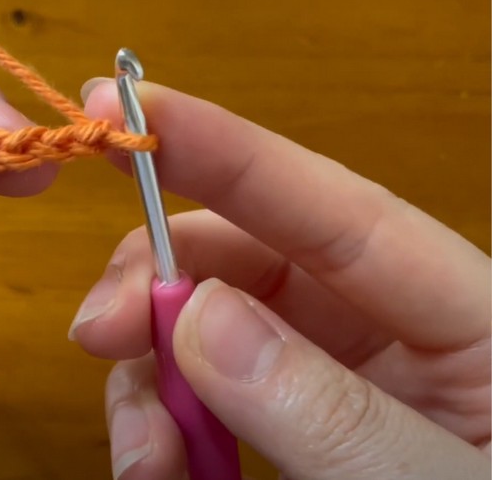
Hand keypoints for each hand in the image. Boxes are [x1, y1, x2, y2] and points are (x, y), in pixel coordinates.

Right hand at [72, 80, 490, 478]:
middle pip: (241, 260)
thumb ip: (328, 409)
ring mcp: (329, 378)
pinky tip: (163, 474)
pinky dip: (163, 436)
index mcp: (461, 315)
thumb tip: (195, 314)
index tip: (114, 107)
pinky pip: (201, 401)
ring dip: (149, 387)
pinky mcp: (288, 425)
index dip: (219, 146)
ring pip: (200, 333)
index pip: (326, 205)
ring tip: (147, 468)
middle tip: (94, 339)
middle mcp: (386, 329)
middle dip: (154, 288)